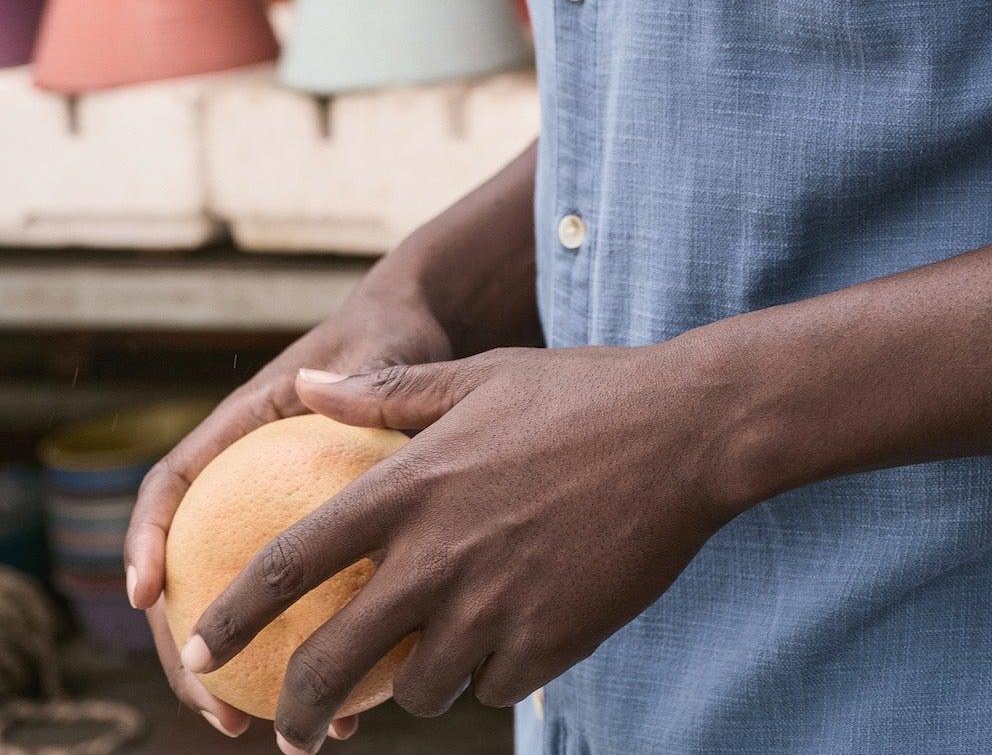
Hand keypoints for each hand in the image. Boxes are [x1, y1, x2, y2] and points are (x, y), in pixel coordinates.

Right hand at [126, 270, 456, 739]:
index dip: (148, 537)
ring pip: (233, 604)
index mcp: (240, 430)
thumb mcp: (379, 348)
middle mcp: (241, 481)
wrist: (417, 337)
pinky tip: (341, 707)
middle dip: (179, 640)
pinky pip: (294, 609)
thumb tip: (324, 388)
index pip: (172, 483)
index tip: (146, 594)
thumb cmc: (393, 334)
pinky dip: (302, 653)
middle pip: (188, 568)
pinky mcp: (310, 546)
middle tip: (204, 697)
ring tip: (247, 725)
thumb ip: (360, 376)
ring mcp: (269, 516)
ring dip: (234, 667)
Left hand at [181, 341, 736, 754]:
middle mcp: (439, 552)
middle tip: (293, 729)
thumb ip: (388, 393)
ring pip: (413, 688)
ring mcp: (491, 604)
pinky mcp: (544, 643)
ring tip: (431, 664)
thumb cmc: (585, 394)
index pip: (292, 563)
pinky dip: (489, 674)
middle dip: (298, 710)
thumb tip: (306, 384)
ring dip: (411, 687)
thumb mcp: (483, 376)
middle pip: (332, 661)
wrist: (690, 432)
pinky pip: (489, 686)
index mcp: (413, 485)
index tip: (198, 646)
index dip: (233, 612)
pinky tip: (511, 637)